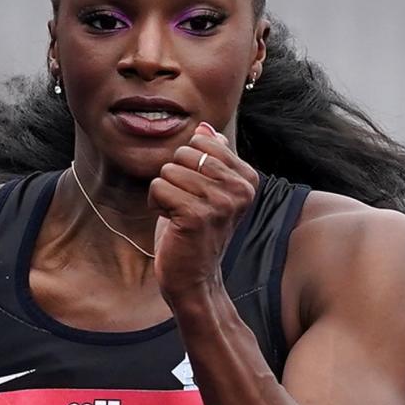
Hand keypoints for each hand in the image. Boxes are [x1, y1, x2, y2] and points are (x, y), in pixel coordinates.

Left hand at [149, 123, 258, 302]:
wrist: (194, 278)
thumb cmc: (196, 231)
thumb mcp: (207, 189)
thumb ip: (211, 156)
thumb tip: (205, 126)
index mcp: (247, 178)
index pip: (202, 140)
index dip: (189, 164)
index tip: (199, 193)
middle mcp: (239, 189)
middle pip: (184, 153)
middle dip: (175, 178)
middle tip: (187, 206)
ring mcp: (220, 203)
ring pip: (168, 170)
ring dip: (165, 194)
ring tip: (180, 216)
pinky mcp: (197, 216)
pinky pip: (159, 187)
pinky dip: (157, 205)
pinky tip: (173, 224)